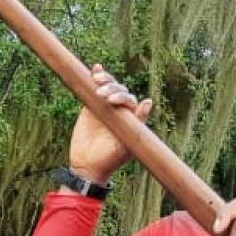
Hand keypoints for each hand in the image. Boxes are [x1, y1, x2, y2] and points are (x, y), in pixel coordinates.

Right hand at [67, 65, 152, 183]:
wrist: (87, 166)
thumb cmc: (110, 159)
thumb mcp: (126, 143)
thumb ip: (138, 122)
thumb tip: (148, 100)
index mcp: (130, 118)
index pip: (129, 100)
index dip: (122, 96)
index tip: (112, 101)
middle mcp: (119, 110)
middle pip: (118, 90)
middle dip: (111, 88)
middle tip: (101, 95)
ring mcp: (104, 107)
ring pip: (108, 87)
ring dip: (105, 80)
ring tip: (97, 78)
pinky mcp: (90, 108)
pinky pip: (93, 90)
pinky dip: (95, 77)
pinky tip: (95, 69)